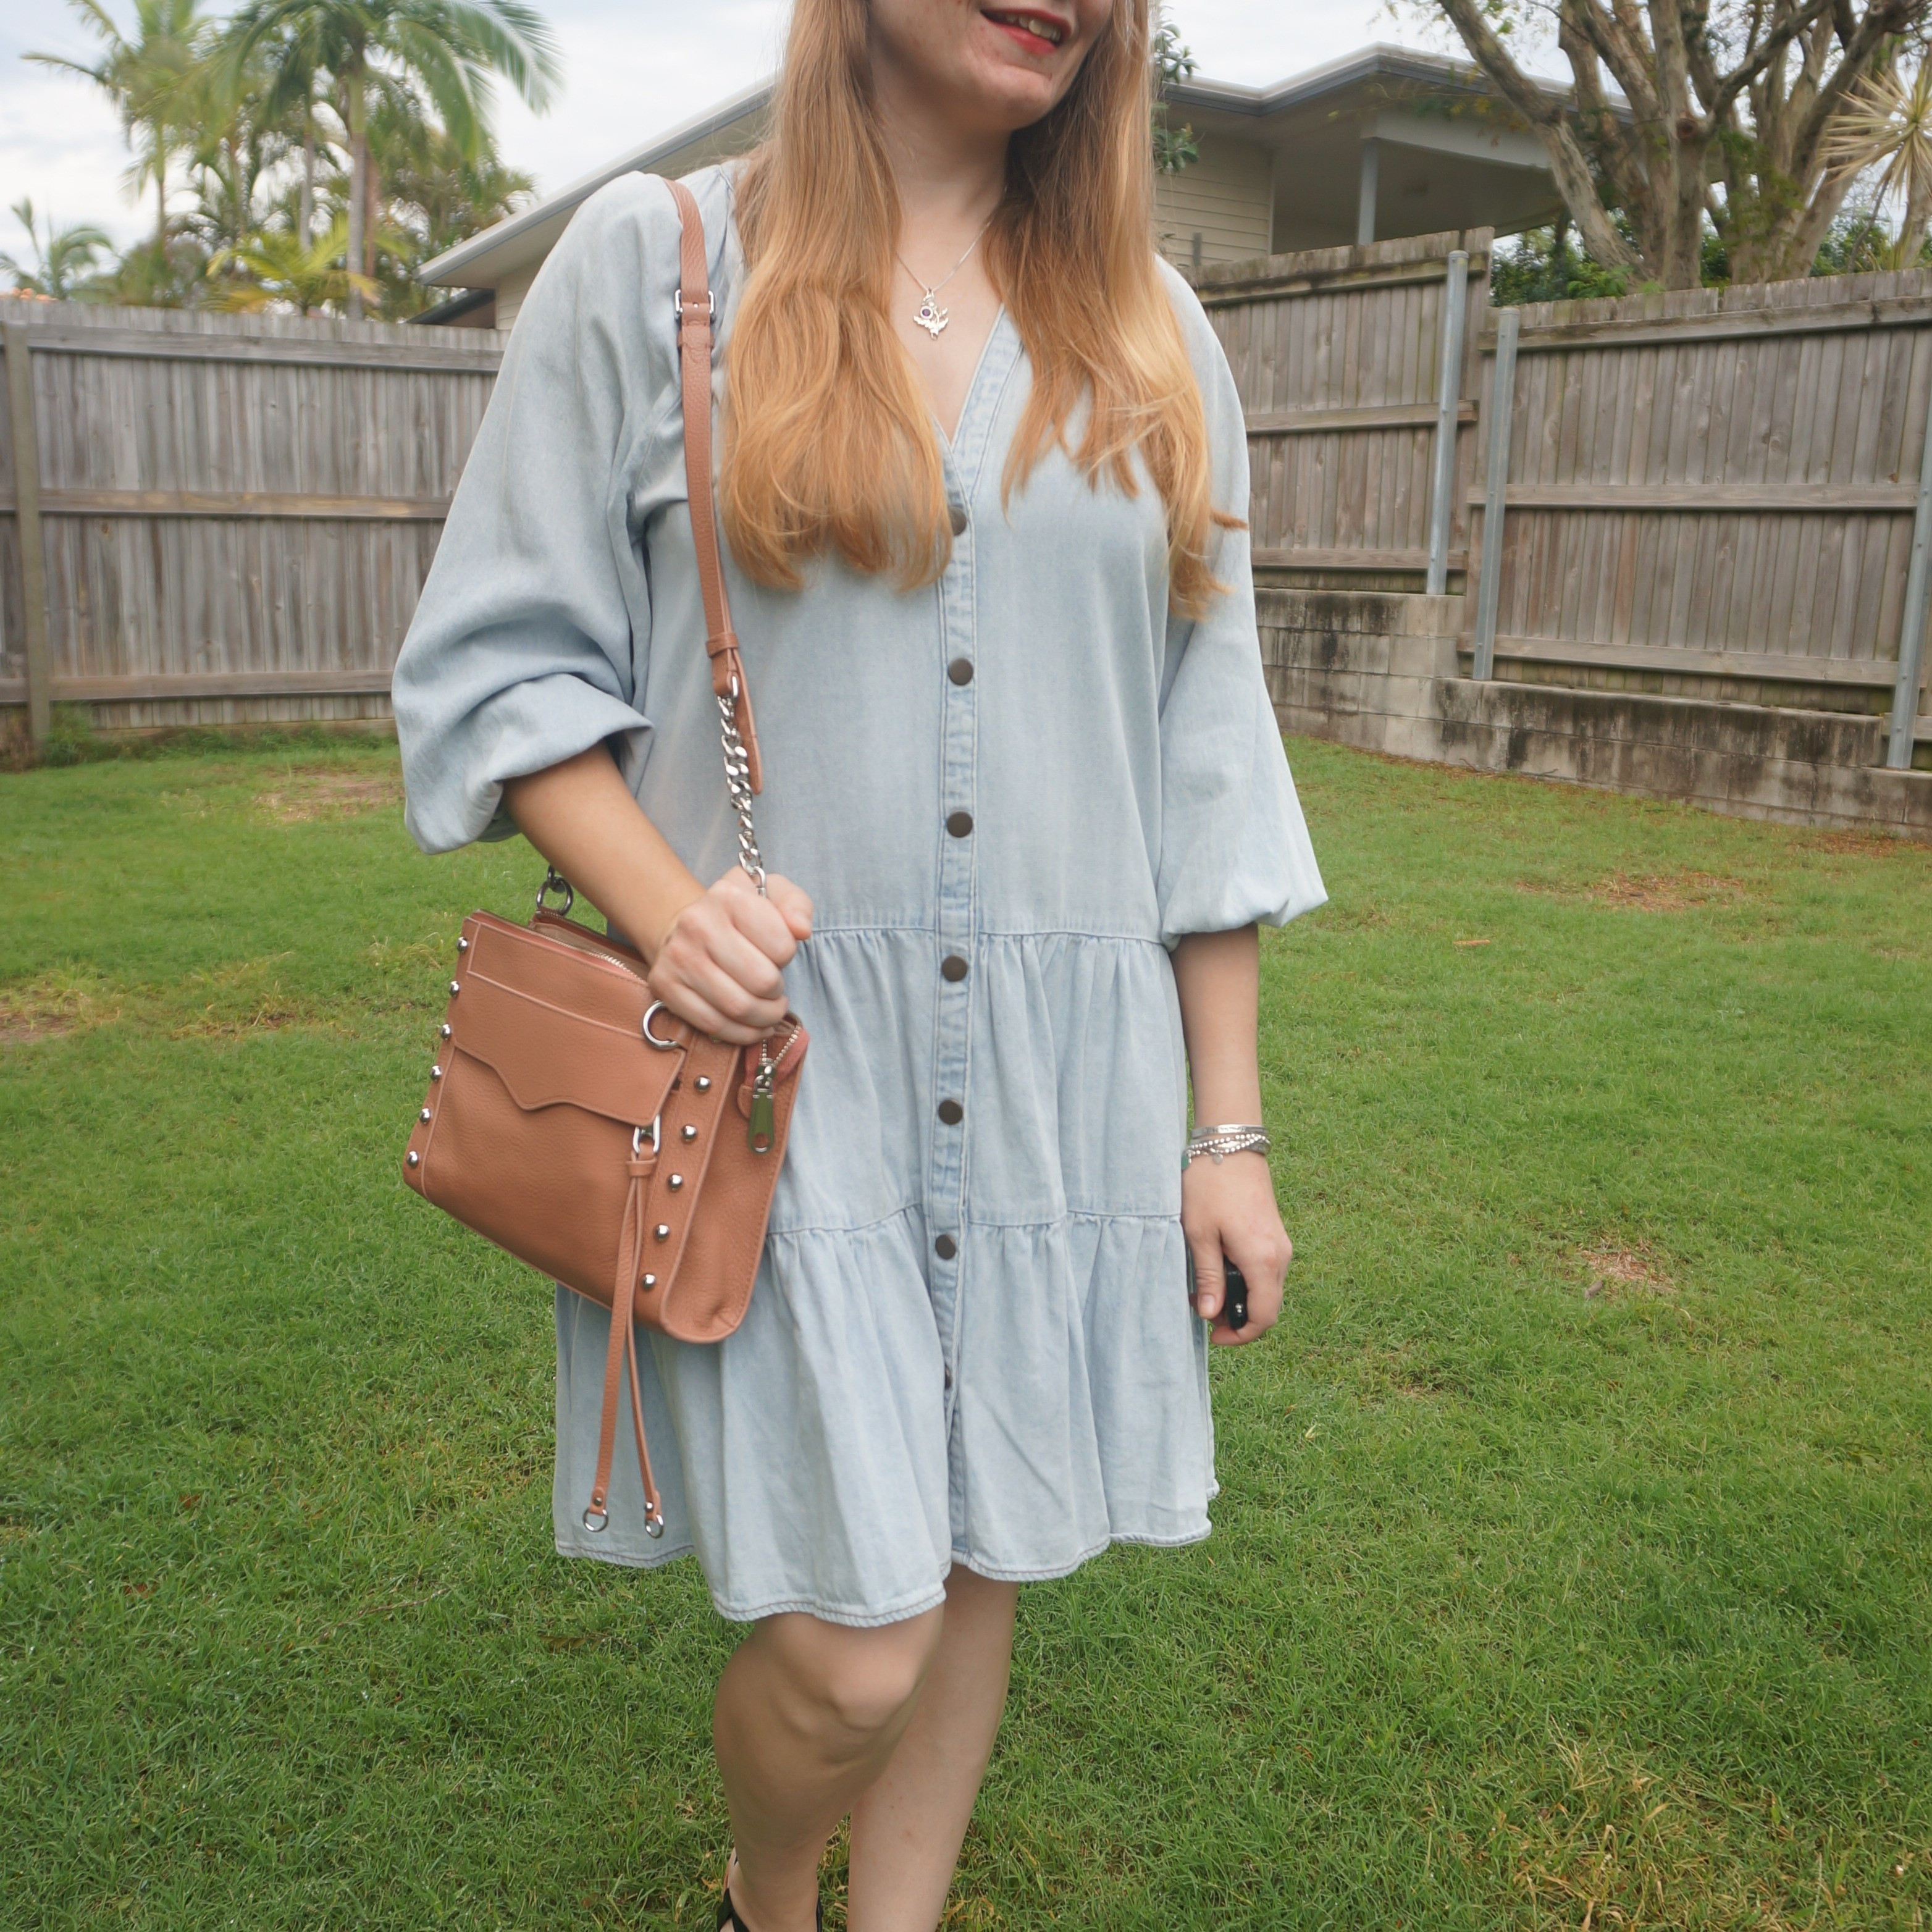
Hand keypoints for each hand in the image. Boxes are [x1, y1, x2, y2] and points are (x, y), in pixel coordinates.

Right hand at [646, 868, 812, 1043]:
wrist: (687, 926)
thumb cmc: (740, 915)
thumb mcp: (774, 894)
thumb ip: (796, 905)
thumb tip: (802, 930)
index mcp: (729, 897)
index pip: (782, 945)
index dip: (788, 957)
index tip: (779, 955)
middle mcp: (697, 923)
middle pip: (761, 981)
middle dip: (777, 993)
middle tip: (776, 990)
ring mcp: (678, 957)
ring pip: (738, 1008)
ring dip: (764, 1017)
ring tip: (770, 1009)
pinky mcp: (665, 985)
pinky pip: (712, 1024)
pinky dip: (741, 1033)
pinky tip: (753, 1025)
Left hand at [1182, 1151, 1291, 1346]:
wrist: (1230, 1144)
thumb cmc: (1210, 1186)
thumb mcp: (1200, 1234)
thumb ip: (1208, 1278)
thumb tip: (1210, 1315)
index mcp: (1262, 1260)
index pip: (1264, 1316)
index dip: (1241, 1335)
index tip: (1213, 1335)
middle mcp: (1280, 1256)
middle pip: (1268, 1306)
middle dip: (1237, 1318)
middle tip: (1202, 1310)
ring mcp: (1281, 1244)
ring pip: (1268, 1289)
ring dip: (1240, 1299)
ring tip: (1205, 1290)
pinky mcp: (1275, 1234)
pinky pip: (1266, 1271)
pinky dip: (1246, 1281)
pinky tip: (1218, 1269)